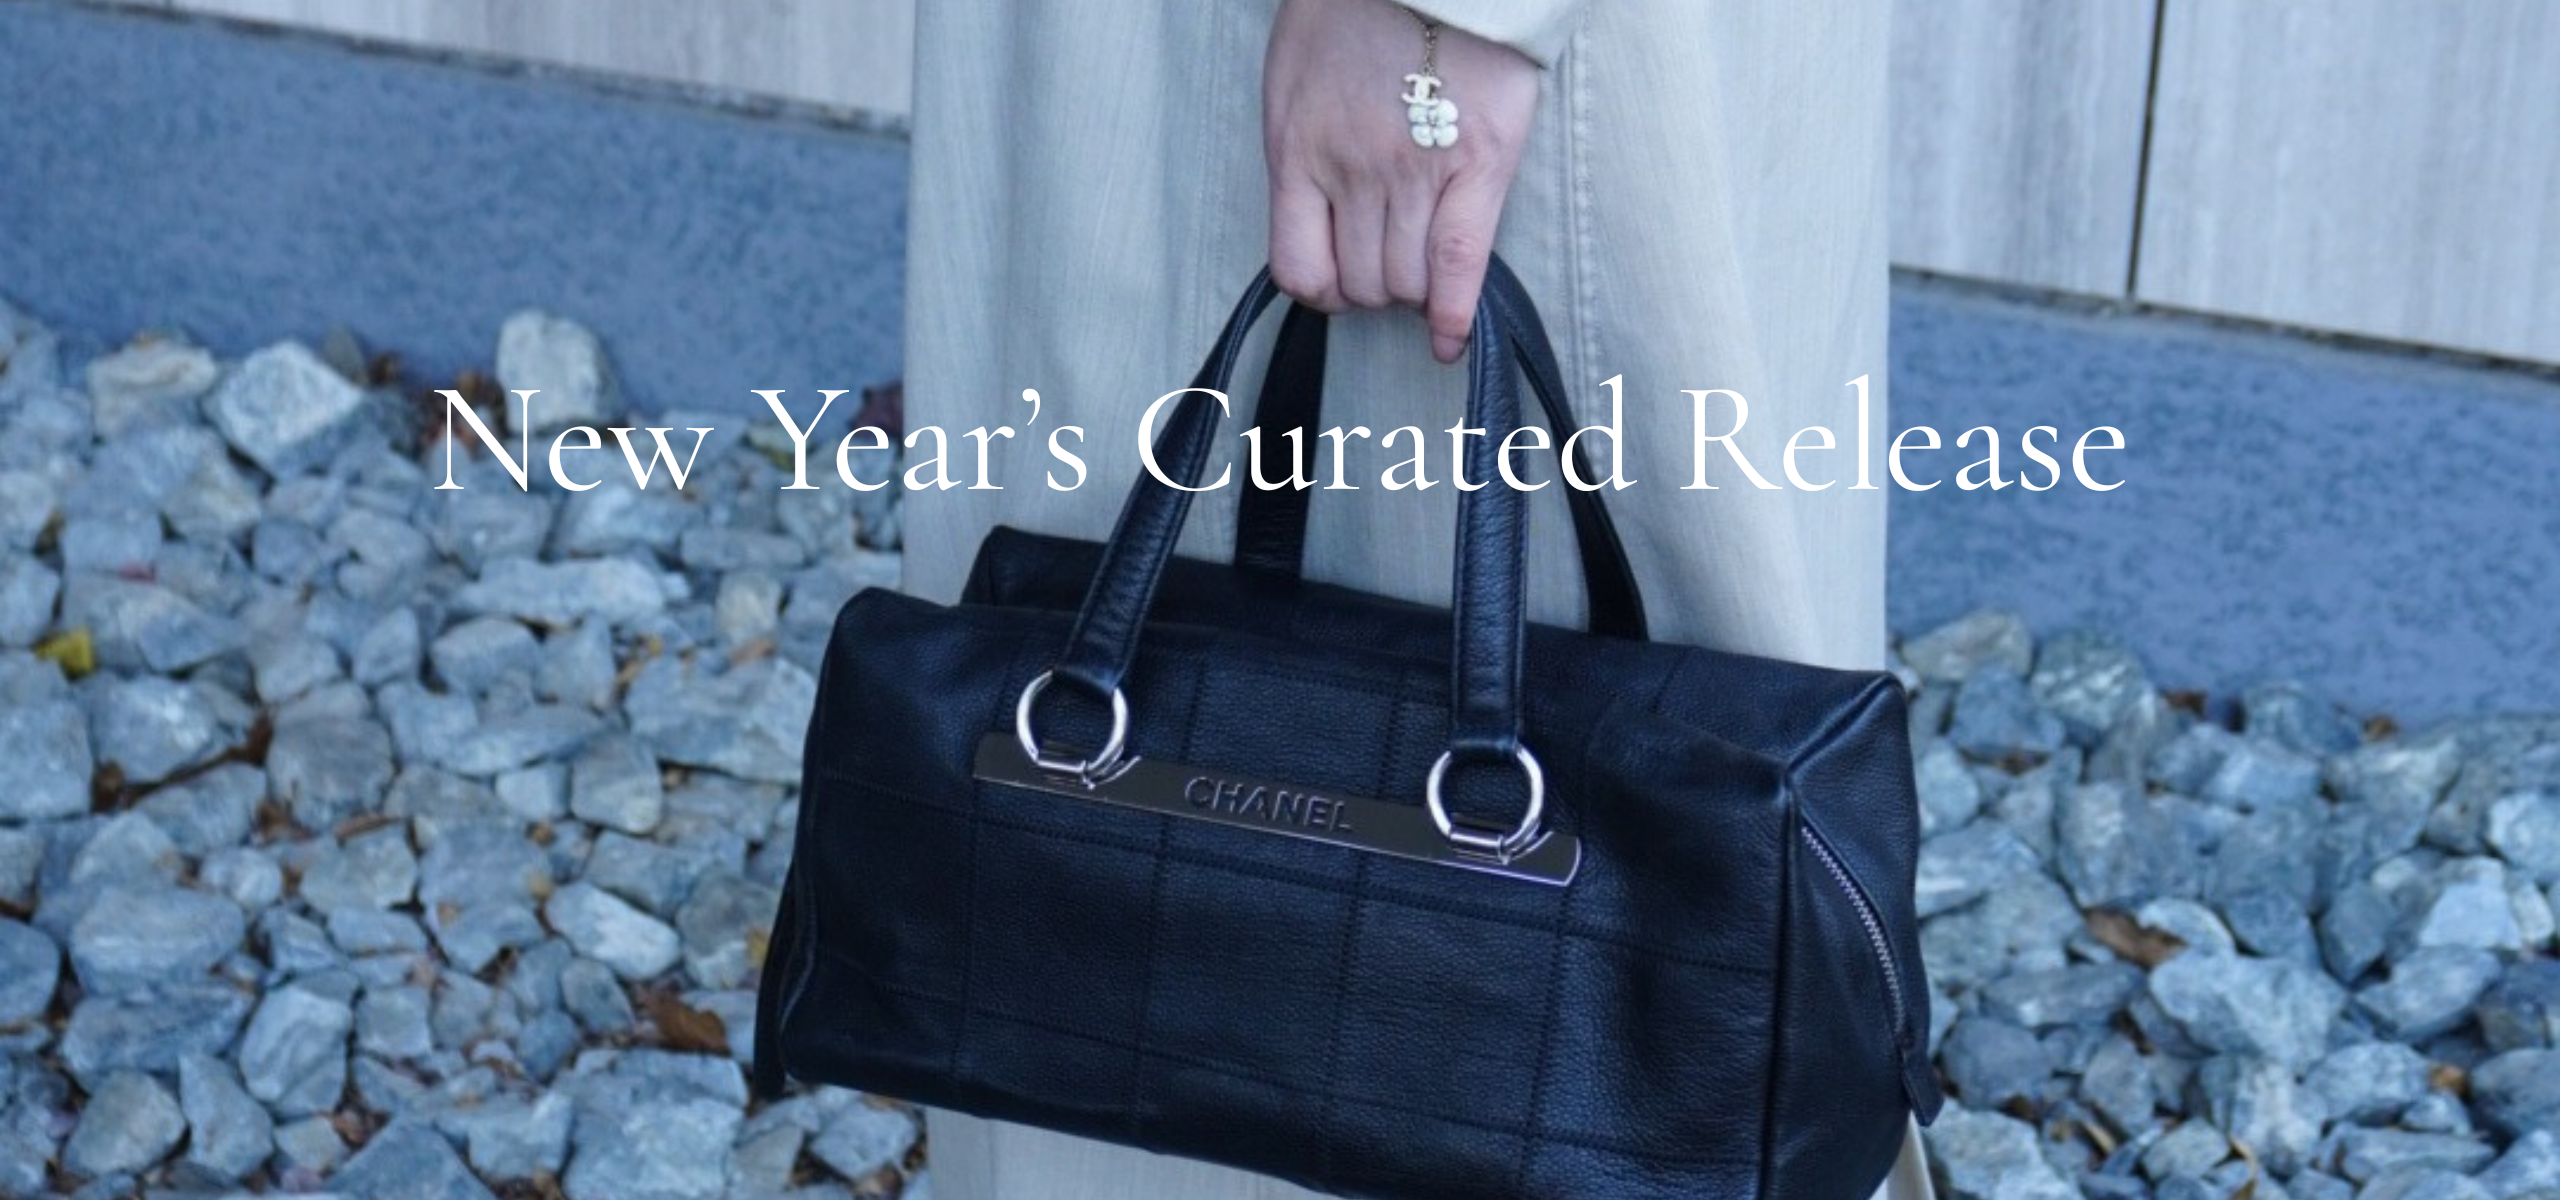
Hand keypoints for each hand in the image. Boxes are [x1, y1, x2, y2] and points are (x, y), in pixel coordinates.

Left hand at [1263, 0, 1540, 362]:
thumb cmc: (1355, 11)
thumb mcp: (1294, 80)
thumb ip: (1301, 152)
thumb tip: (1315, 220)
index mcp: (1297, 152)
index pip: (1299, 269)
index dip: (1322, 292)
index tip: (1338, 289)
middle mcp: (1351, 172)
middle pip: (1361, 282)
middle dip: (1375, 287)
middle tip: (1393, 260)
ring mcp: (1415, 172)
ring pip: (1407, 281)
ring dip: (1413, 290)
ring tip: (1424, 267)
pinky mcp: (1478, 165)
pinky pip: (1461, 263)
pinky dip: (1455, 312)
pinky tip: (1449, 338)